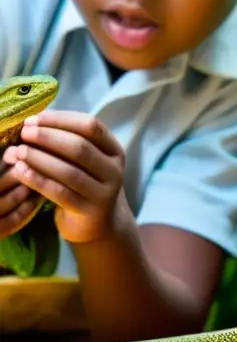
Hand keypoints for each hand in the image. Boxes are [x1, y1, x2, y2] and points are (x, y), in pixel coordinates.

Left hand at [0, 111, 125, 243]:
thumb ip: (69, 142)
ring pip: (69, 171)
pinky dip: (38, 181)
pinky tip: (21, 172)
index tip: (34, 119)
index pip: (91, 127)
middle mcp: (115, 170)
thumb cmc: (86, 183)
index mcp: (115, 151)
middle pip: (80, 147)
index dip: (62, 120)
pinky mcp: (89, 212)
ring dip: (40, 159)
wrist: (100, 222)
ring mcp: (104, 192)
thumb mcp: (88, 161)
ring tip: (17, 152)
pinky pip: (60, 193)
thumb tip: (34, 121)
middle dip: (48, 137)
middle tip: (24, 134)